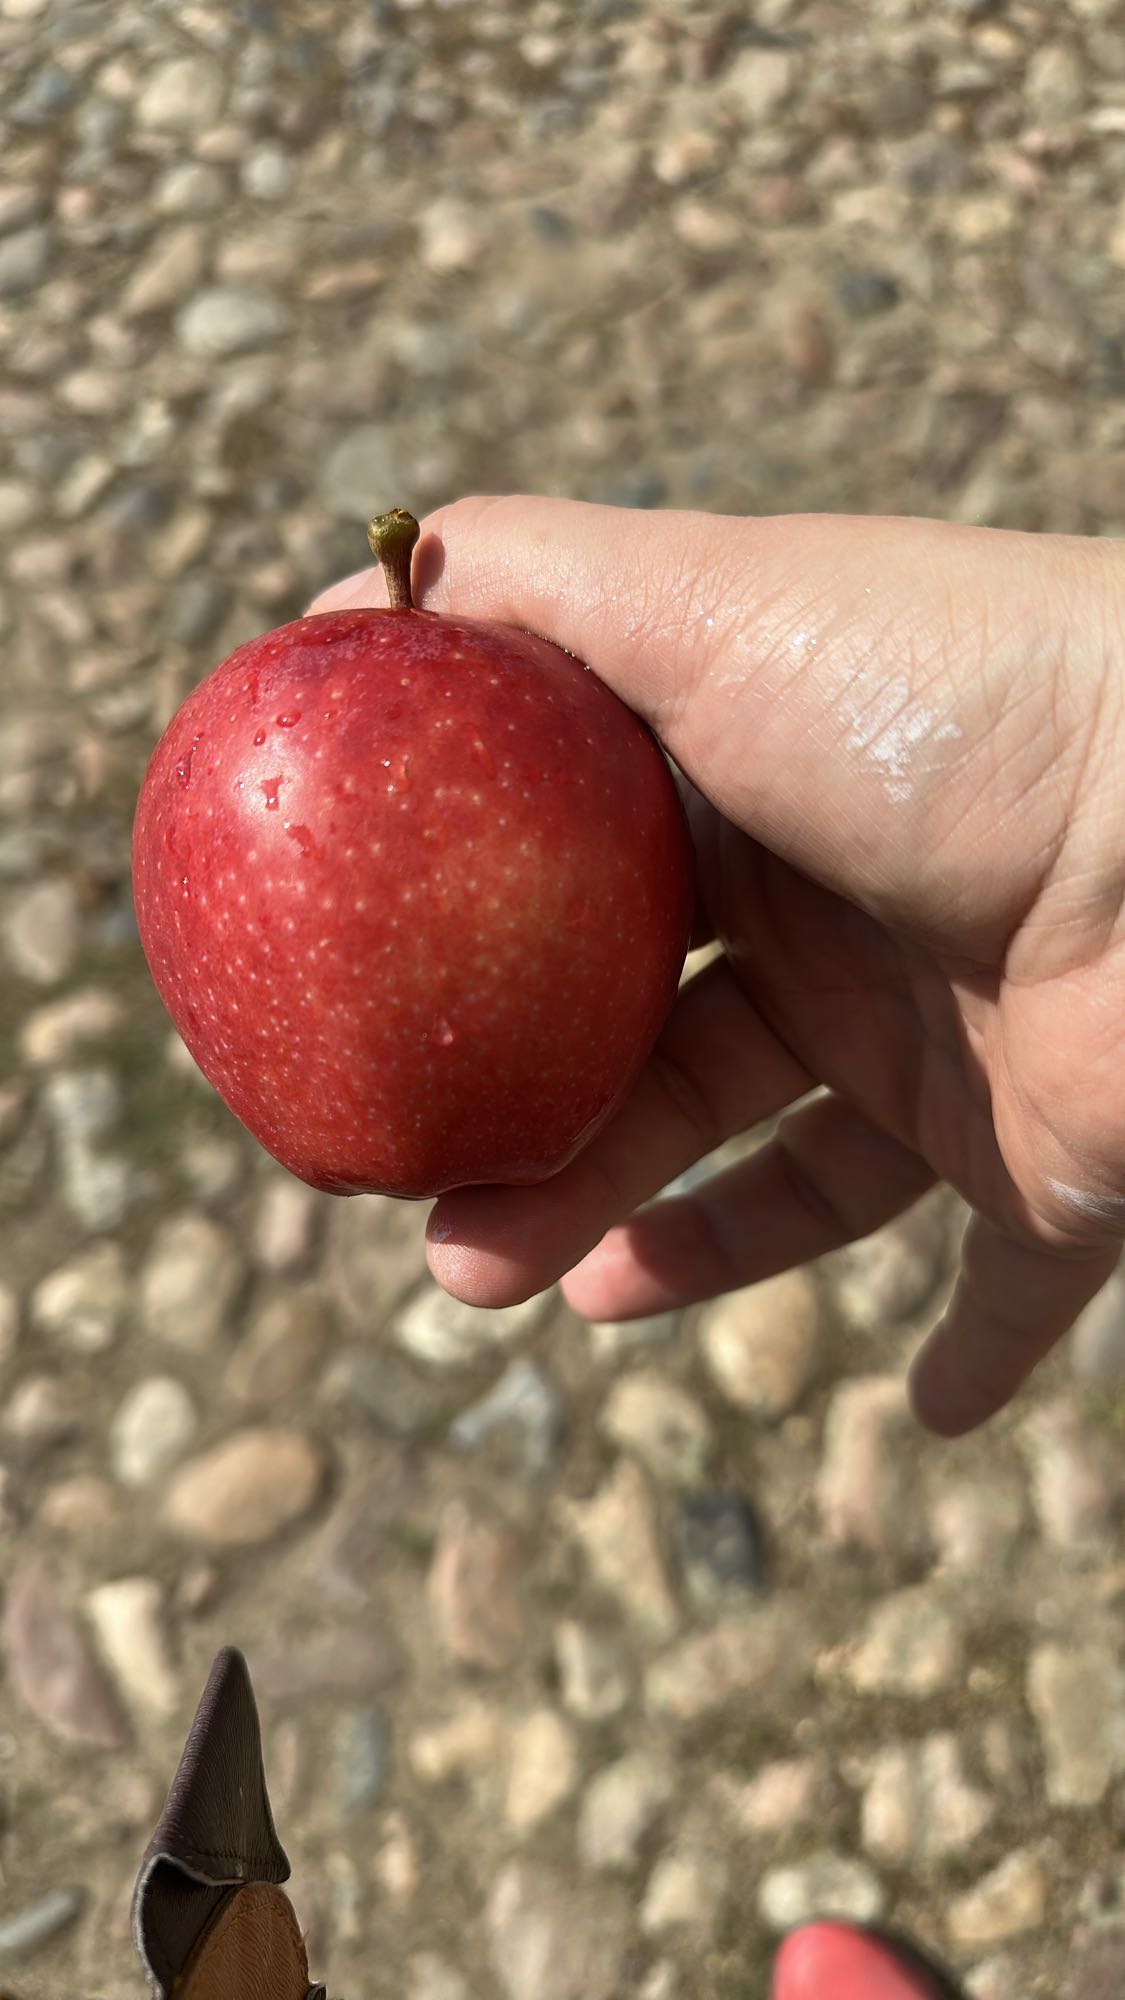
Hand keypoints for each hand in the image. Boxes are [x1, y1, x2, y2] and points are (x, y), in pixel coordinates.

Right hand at [312, 498, 1124, 1434]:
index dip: (486, 981)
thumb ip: (520, 587)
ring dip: (678, 1252)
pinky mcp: (1056, 1167)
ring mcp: (956, 1051)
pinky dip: (979, 1348)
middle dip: (549, 1156)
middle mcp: (852, 928)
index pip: (592, 910)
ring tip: (558, 1297)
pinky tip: (926, 1413)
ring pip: (790, 1180)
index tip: (387, 1051)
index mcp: (762, 805)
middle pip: (664, 1065)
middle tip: (446, 1247)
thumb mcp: (700, 604)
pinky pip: (1016, 1281)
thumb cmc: (942, 705)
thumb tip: (354, 604)